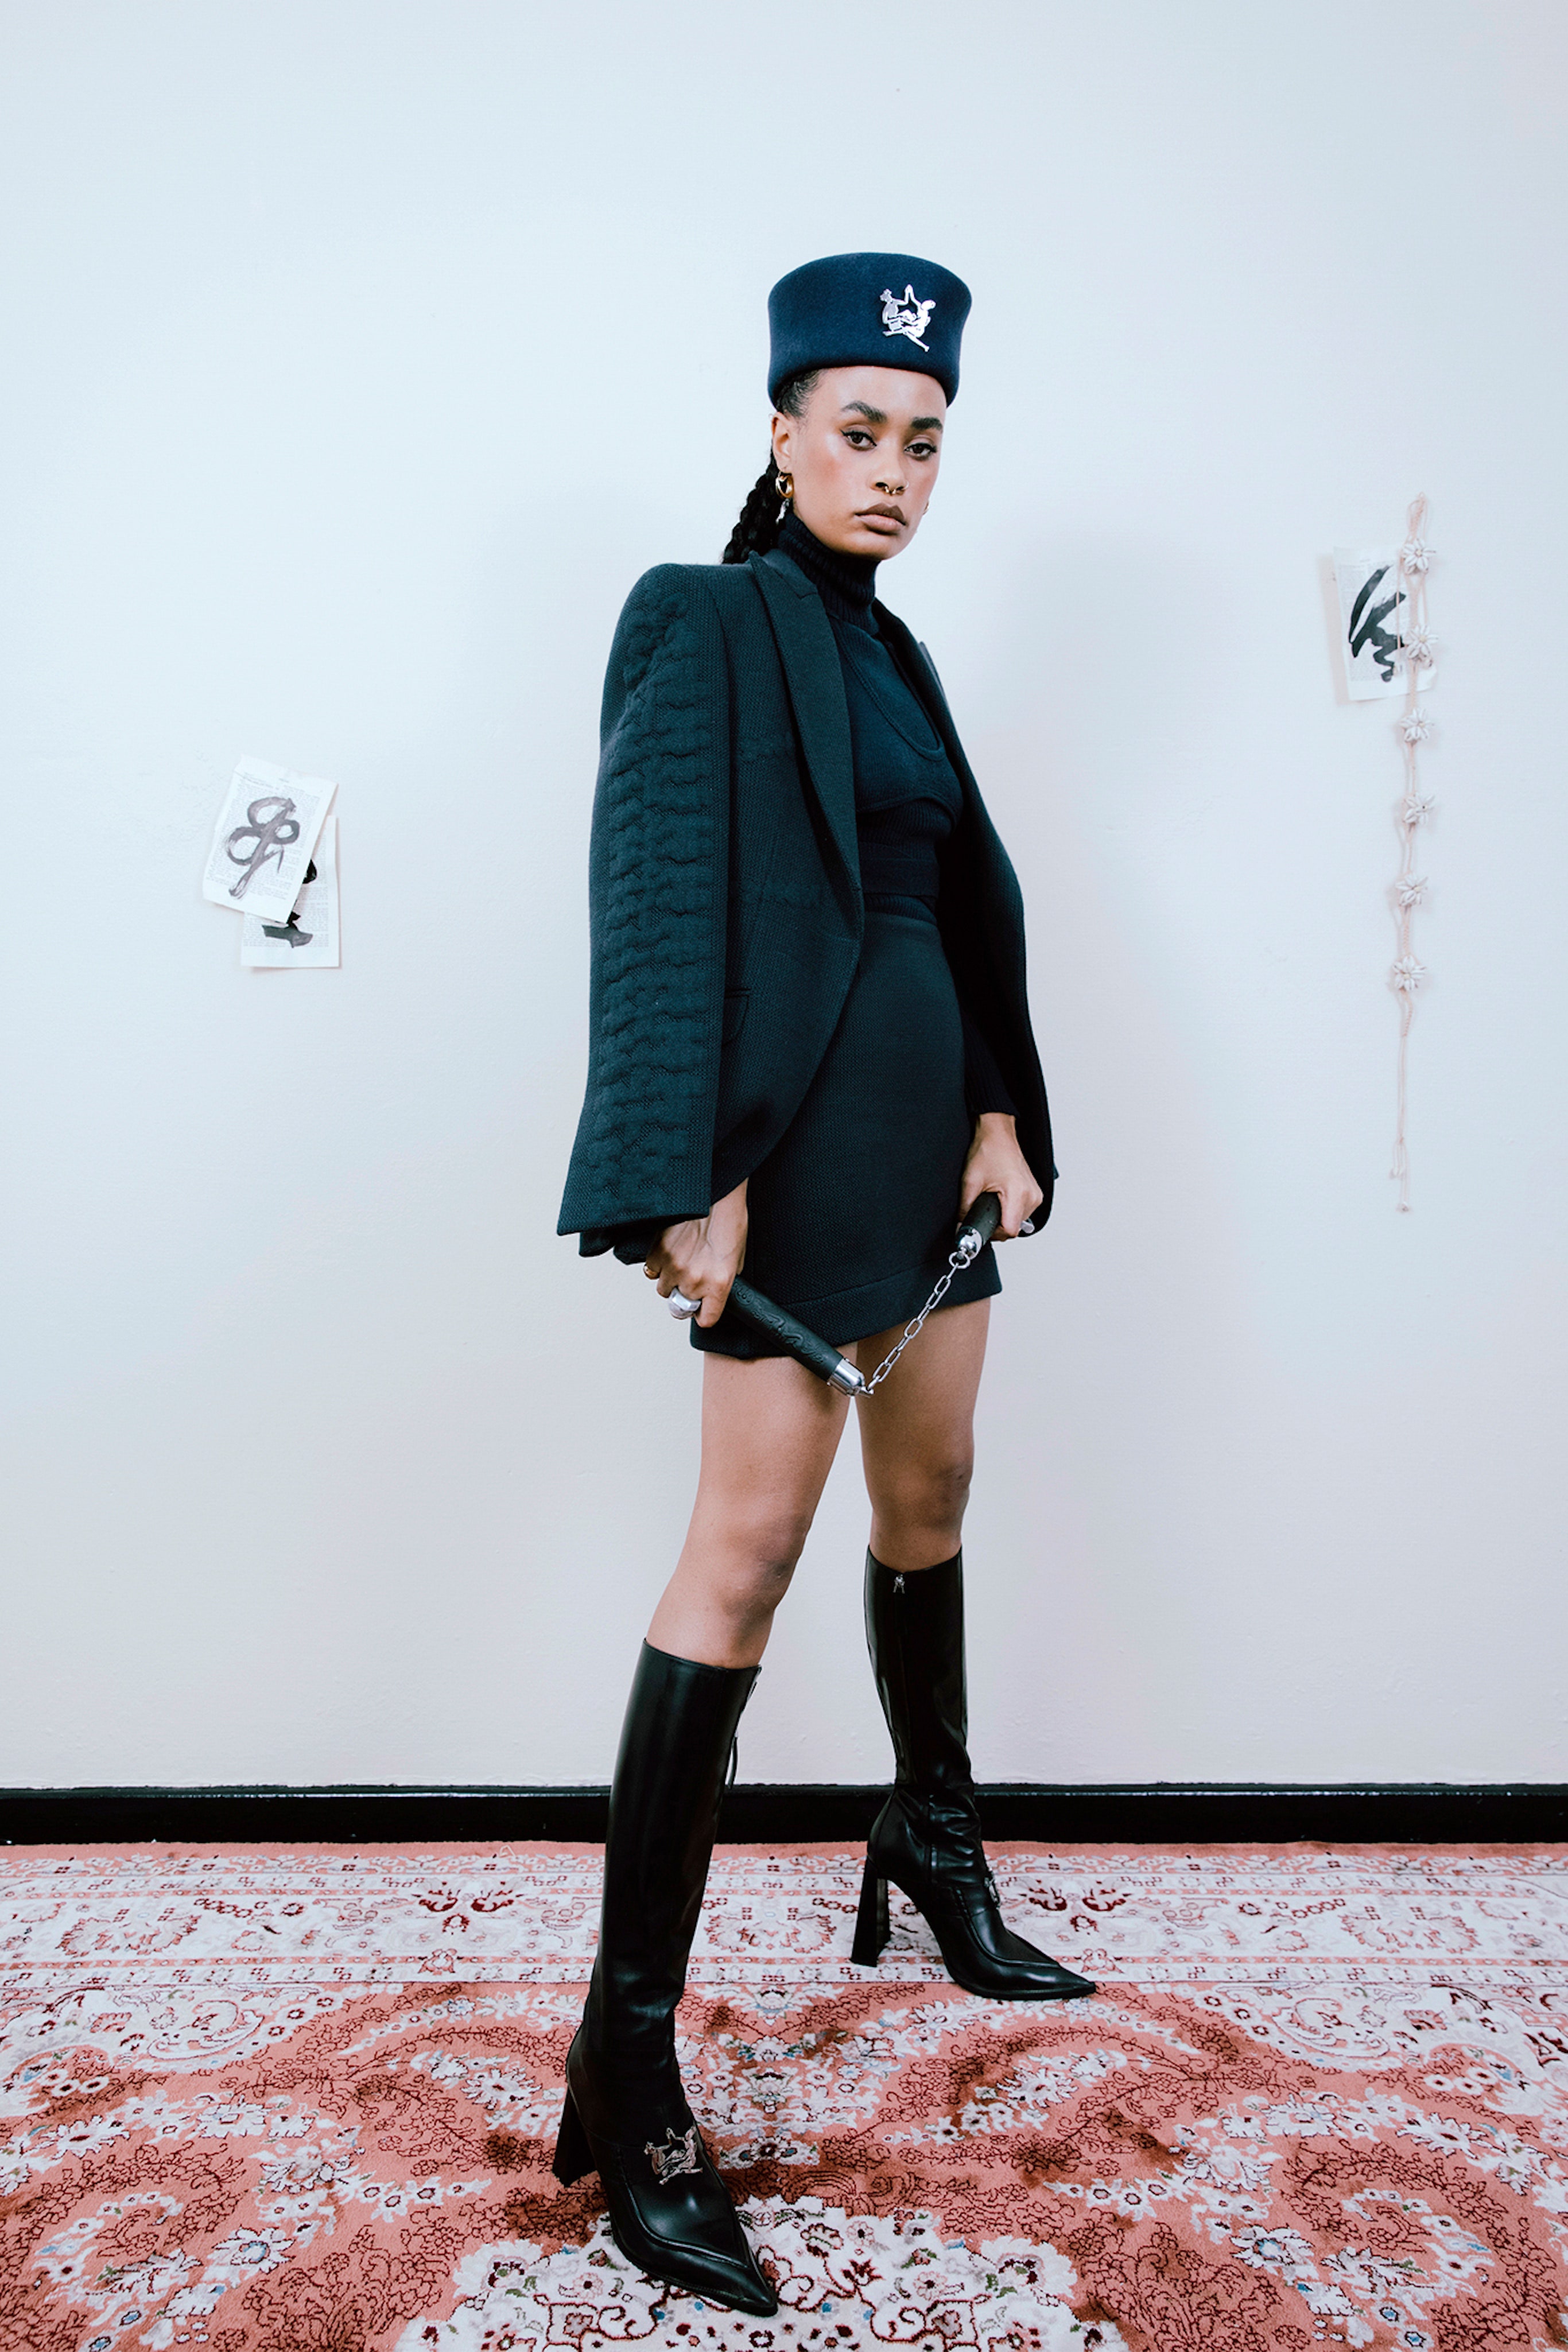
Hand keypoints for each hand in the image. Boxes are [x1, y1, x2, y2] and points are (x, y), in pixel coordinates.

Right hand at [644, 1180, 748, 1327]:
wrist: (715, 1193)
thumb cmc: (730, 1221)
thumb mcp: (737, 1258)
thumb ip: (724, 1281)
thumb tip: (712, 1292)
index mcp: (719, 1284)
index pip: (705, 1319)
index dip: (703, 1313)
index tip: (702, 1308)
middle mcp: (695, 1280)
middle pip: (680, 1305)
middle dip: (686, 1292)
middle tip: (693, 1274)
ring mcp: (674, 1266)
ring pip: (663, 1289)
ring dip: (671, 1278)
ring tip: (682, 1259)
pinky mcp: (658, 1252)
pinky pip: (652, 1270)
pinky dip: (658, 1264)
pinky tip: (671, 1250)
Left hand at [959, 1113, 1043, 1240]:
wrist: (998, 1134)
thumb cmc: (988, 1151)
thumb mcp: (970, 1182)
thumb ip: (965, 1209)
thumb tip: (960, 1227)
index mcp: (1018, 1193)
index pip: (1009, 1231)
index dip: (993, 1233)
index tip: (982, 1226)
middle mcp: (1031, 1196)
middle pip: (1014, 1228)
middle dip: (996, 1225)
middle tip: (983, 1210)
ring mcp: (1035, 1195)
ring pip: (1018, 1222)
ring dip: (1004, 1218)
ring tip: (993, 1200)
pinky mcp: (1035, 1193)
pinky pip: (1023, 1212)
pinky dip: (1010, 1211)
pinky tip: (1001, 1199)